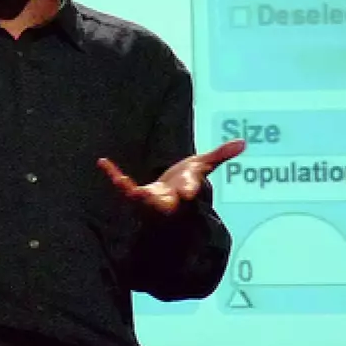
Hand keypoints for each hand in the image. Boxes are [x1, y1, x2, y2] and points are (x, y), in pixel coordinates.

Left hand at [97, 139, 245, 213]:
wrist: (170, 196)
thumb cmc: (186, 180)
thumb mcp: (202, 165)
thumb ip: (220, 155)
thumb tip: (243, 142)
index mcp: (186, 189)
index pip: (190, 189)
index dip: (189, 189)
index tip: (188, 191)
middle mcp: (169, 197)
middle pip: (166, 203)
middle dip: (162, 202)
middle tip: (156, 200)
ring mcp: (151, 198)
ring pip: (143, 200)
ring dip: (134, 193)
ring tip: (125, 185)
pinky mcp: (136, 194)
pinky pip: (123, 186)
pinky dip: (113, 175)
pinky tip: (103, 162)